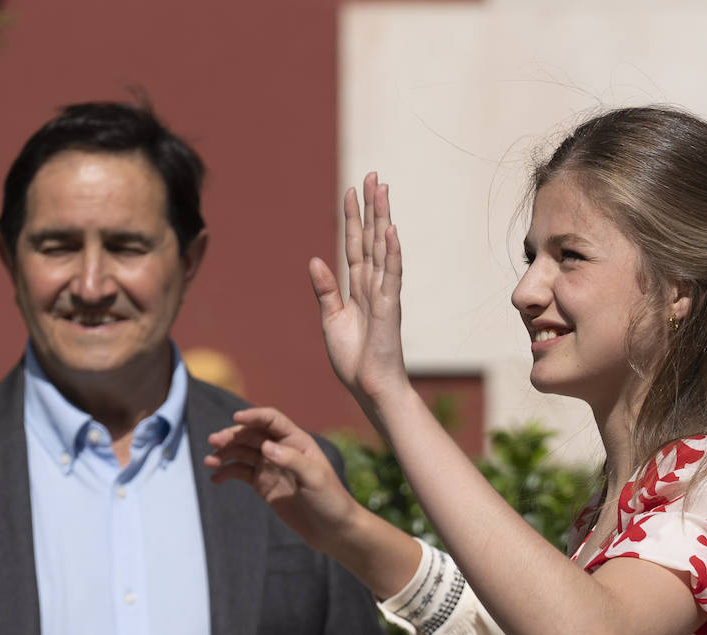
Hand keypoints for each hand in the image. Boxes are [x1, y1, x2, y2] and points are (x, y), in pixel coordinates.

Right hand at [205, 406, 358, 553]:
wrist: (332, 529)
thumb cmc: (331, 500)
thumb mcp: (315, 479)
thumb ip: (292, 461)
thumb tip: (266, 446)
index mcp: (298, 442)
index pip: (272, 420)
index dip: (254, 416)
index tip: (236, 418)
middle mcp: (282, 450)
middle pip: (252, 435)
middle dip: (232, 435)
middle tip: (214, 441)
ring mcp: (271, 467)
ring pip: (242, 453)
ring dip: (225, 453)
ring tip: (209, 461)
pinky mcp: (263, 485)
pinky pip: (240, 473)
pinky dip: (226, 472)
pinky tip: (215, 478)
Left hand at [309, 172, 409, 402]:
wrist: (369, 388)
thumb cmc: (354, 360)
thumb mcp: (331, 320)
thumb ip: (325, 291)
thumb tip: (315, 260)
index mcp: (357, 289)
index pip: (355, 245)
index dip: (353, 218)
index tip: (352, 189)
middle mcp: (373, 286)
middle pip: (371, 238)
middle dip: (371, 207)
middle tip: (373, 175)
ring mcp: (383, 294)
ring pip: (383, 248)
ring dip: (382, 218)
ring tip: (382, 189)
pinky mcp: (389, 308)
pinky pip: (391, 276)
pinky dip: (391, 253)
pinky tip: (390, 231)